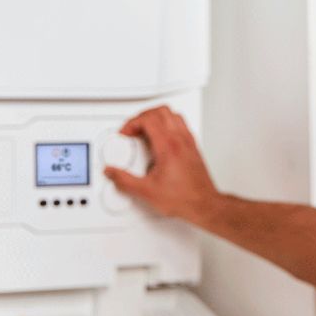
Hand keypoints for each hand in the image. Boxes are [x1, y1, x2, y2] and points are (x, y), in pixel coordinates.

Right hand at [103, 105, 219, 223]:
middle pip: (160, 111)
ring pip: (172, 114)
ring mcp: (188, 142)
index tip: (126, 133)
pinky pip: (181, 124)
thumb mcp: (146, 192)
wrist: (204, 205)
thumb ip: (124, 181)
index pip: (148, 119)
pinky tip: (161, 138)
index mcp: (168, 147)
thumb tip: (111, 172)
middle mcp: (180, 140)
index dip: (132, 122)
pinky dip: (168, 124)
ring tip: (145, 129)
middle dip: (142, 116)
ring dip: (156, 117)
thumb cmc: (183, 198)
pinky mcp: (193, 147)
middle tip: (133, 129)